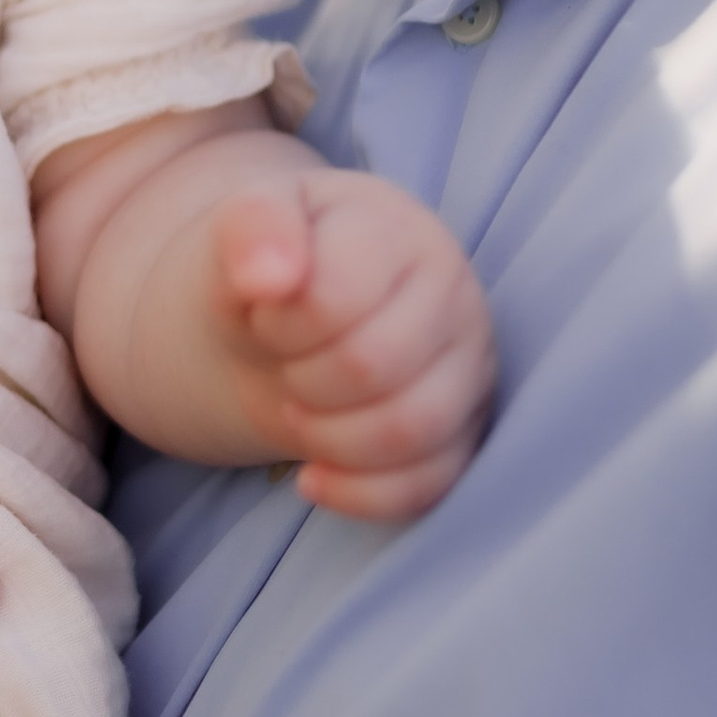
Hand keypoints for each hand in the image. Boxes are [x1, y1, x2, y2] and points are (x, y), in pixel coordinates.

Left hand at [209, 165, 494, 518]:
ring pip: (409, 432)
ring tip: (297, 410)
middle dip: (302, 379)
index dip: (282, 323)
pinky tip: (311, 475)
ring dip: (327, 438)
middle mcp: (454, 298)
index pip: (340, 296)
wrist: (287, 317)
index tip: (264, 314)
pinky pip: (428, 487)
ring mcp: (469, 372)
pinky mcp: (464, 436)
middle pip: (373, 367)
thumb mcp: (247, 222)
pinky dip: (356, 493)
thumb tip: (266, 276)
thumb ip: (254, 228)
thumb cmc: (275, 267)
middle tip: (282, 365)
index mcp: (399, 234)